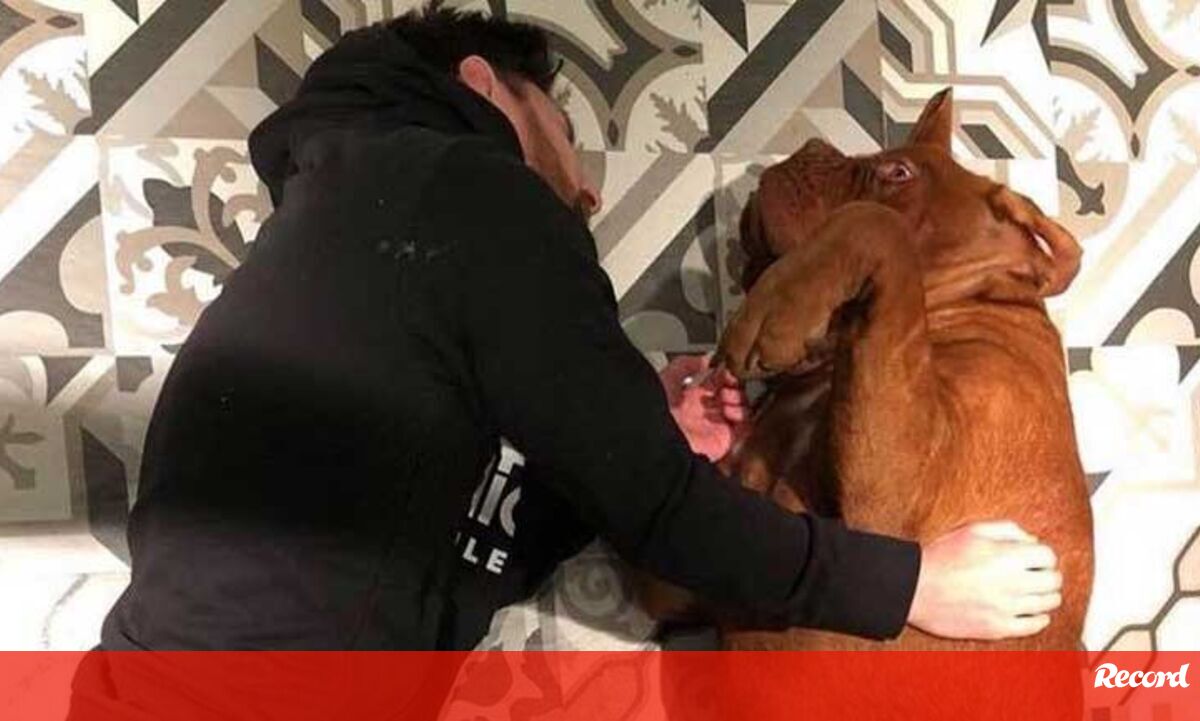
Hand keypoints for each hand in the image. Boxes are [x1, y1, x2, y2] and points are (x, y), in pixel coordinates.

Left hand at [658, 355, 747, 461]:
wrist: (659, 437)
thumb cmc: (658, 409)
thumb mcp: (668, 378)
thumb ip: (685, 364)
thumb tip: (707, 358)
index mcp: (691, 397)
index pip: (717, 381)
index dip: (724, 373)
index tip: (725, 368)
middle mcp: (705, 411)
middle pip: (732, 393)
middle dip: (733, 385)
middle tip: (728, 383)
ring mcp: (716, 425)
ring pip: (741, 408)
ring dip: (739, 399)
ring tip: (726, 397)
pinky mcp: (725, 439)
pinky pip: (745, 427)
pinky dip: (743, 416)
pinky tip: (729, 410)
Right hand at [908, 521, 1062, 639]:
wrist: (915, 588)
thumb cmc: (940, 556)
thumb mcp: (971, 530)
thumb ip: (1007, 529)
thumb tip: (1032, 540)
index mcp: (1008, 556)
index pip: (1049, 556)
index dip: (1042, 555)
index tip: (1034, 558)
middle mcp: (1013, 583)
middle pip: (1053, 581)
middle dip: (1047, 575)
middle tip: (1037, 575)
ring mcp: (1007, 608)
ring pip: (1048, 604)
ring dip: (1045, 596)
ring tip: (1032, 592)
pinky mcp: (998, 627)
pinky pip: (1034, 626)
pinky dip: (1038, 618)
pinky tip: (1030, 612)